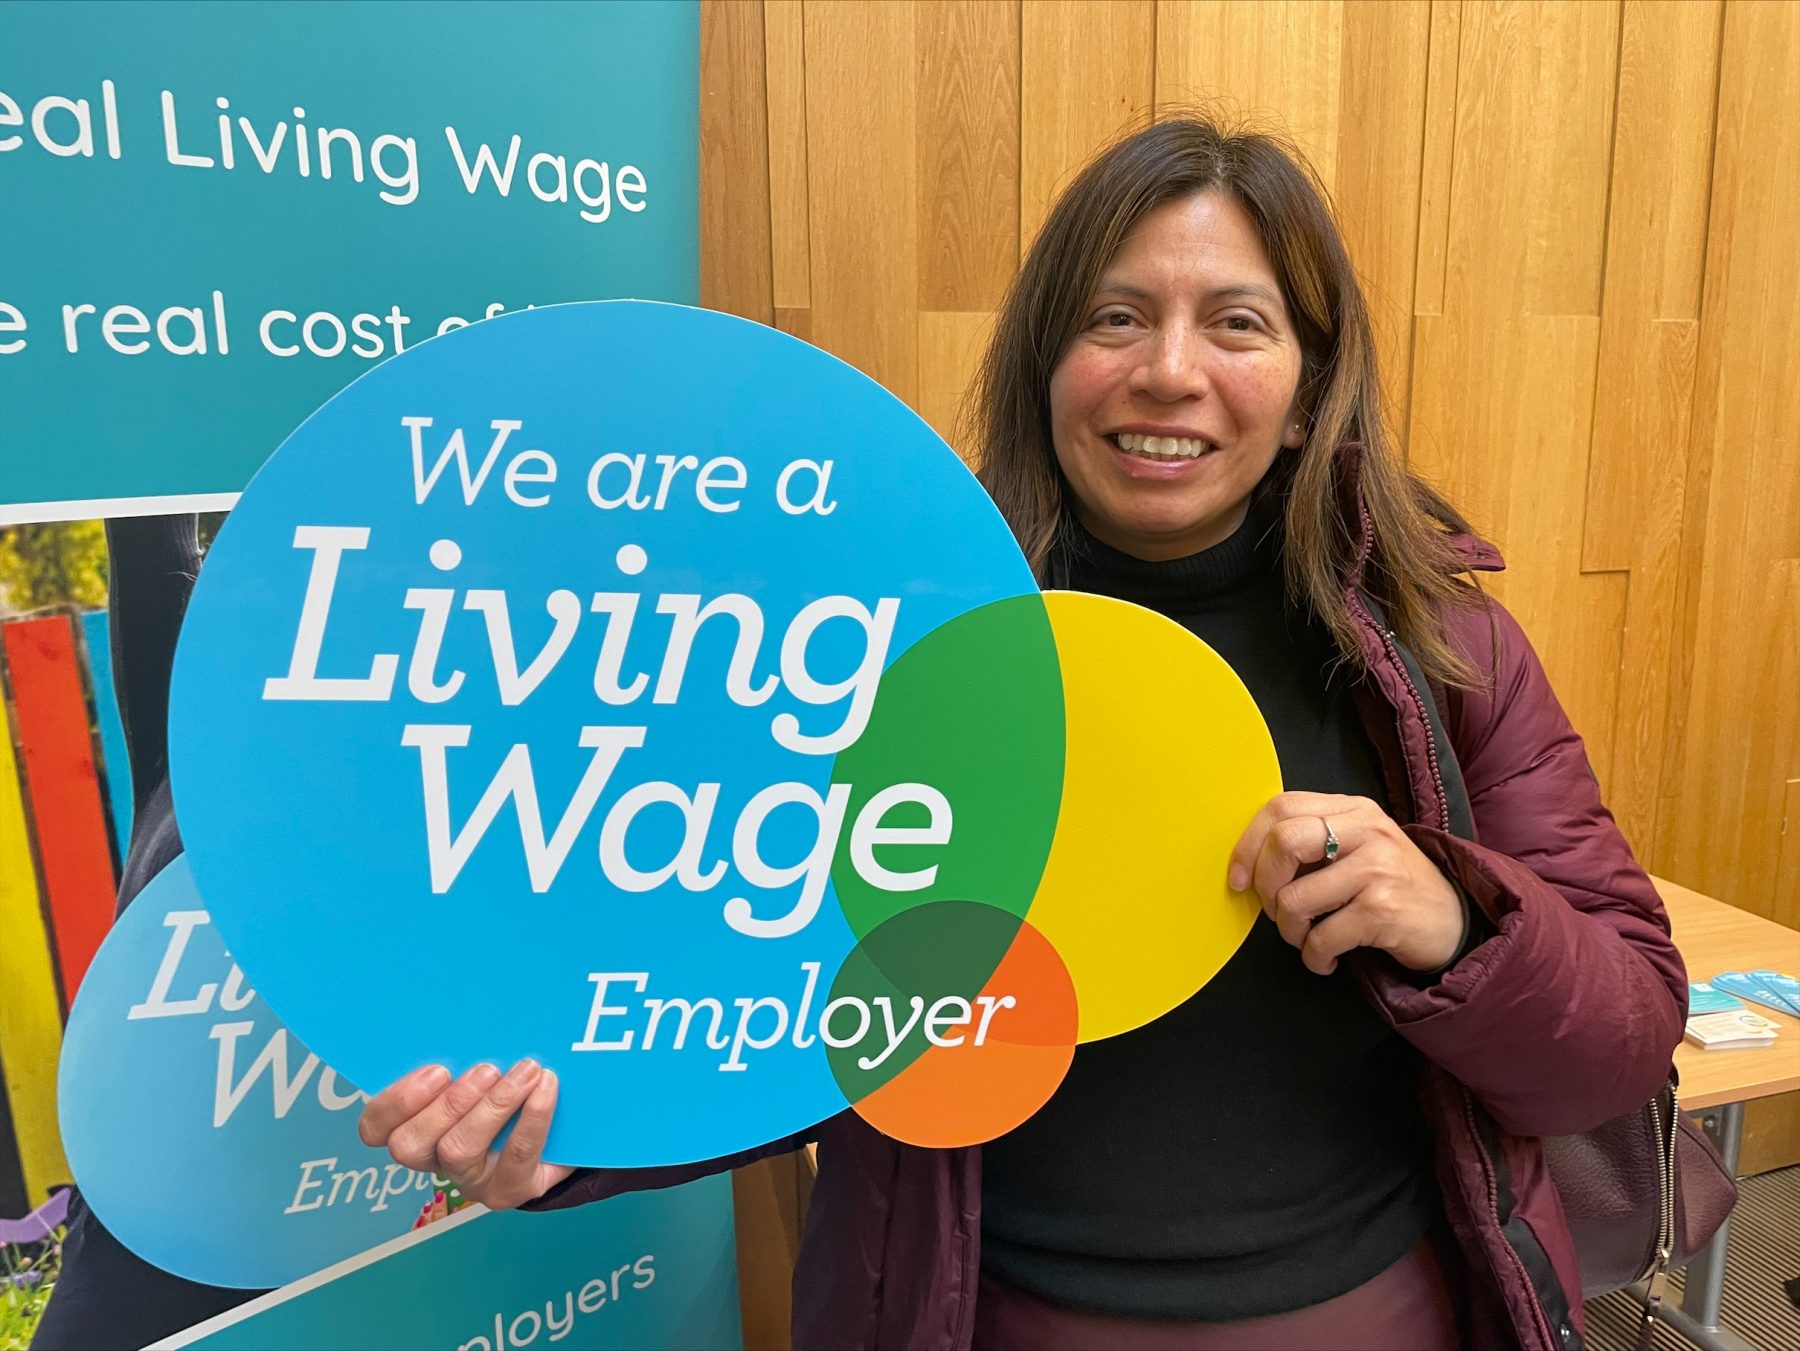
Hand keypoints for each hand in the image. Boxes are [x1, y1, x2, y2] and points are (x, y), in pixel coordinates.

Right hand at [358, 1059, 571, 1210]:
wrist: (565, 1136)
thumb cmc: (514, 1091)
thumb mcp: (484, 1071)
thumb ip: (467, 1054)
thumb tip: (467, 1014)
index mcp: (418, 1126)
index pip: (376, 1128)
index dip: (395, 1102)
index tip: (437, 1070)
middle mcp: (437, 1158)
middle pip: (409, 1146)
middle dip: (444, 1104)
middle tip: (485, 1070)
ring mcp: (472, 1179)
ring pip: (458, 1151)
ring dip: (491, 1107)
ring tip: (524, 1072)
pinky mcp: (511, 1188)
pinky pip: (515, 1156)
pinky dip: (533, 1117)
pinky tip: (546, 1086)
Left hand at [1229, 792, 1464, 974]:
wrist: (1453, 922)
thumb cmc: (1391, 886)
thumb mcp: (1356, 847)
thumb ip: (1312, 842)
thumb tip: (1248, 863)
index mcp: (1351, 809)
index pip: (1281, 807)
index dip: (1248, 844)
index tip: (1237, 878)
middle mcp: (1366, 830)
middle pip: (1283, 842)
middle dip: (1265, 886)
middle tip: (1276, 911)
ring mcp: (1377, 868)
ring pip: (1295, 899)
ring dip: (1289, 932)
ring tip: (1307, 939)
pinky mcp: (1383, 910)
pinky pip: (1321, 938)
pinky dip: (1314, 958)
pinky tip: (1326, 959)